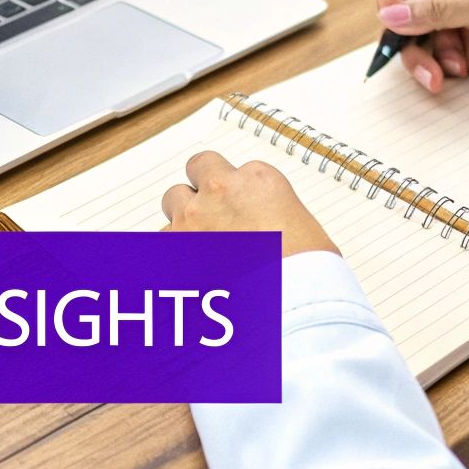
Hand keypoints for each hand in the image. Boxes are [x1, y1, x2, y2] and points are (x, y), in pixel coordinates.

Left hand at [161, 150, 339, 257]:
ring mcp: (193, 216)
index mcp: (257, 179)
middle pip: (198, 169)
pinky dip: (174, 247)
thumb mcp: (301, 227)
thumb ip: (272, 215)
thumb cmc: (306, 270)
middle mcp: (220, 190)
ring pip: (174, 200)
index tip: (239, 206)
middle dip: (204, 188)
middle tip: (215, 213)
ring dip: (186, 216)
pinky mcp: (175, 246)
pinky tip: (190, 263)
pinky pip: (162, 237)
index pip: (235, 169)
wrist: (289, 299)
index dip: (236, 190)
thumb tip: (262, 228)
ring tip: (202, 241)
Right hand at [375, 0, 468, 105]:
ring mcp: (459, 27)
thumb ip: (438, 10)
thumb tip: (392, 13)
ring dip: (421, 59)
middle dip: (406, 35)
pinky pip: (432, 62)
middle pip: (407, 13)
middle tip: (409, 52)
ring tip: (438, 75)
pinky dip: (436, 71)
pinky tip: (456, 74)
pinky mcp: (463, 56)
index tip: (388, 15)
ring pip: (416, 41)